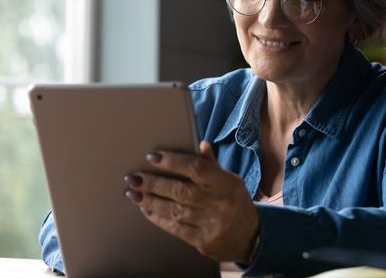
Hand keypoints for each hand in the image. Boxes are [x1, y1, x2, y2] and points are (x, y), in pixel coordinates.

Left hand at [124, 141, 259, 262]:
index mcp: (226, 183)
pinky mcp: (203, 242)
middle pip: (180, 191)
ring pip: (175, 211)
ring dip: (151, 201)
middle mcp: (218, 203)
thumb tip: (201, 144)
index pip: (196, 168)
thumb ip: (212, 165)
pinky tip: (146, 210)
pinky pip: (176, 229)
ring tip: (133, 193)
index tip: (152, 157)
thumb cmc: (237, 203)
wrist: (252, 238)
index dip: (172, 161)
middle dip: (153, 183)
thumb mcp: (230, 181)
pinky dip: (159, 219)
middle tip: (134, 177)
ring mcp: (211, 224)